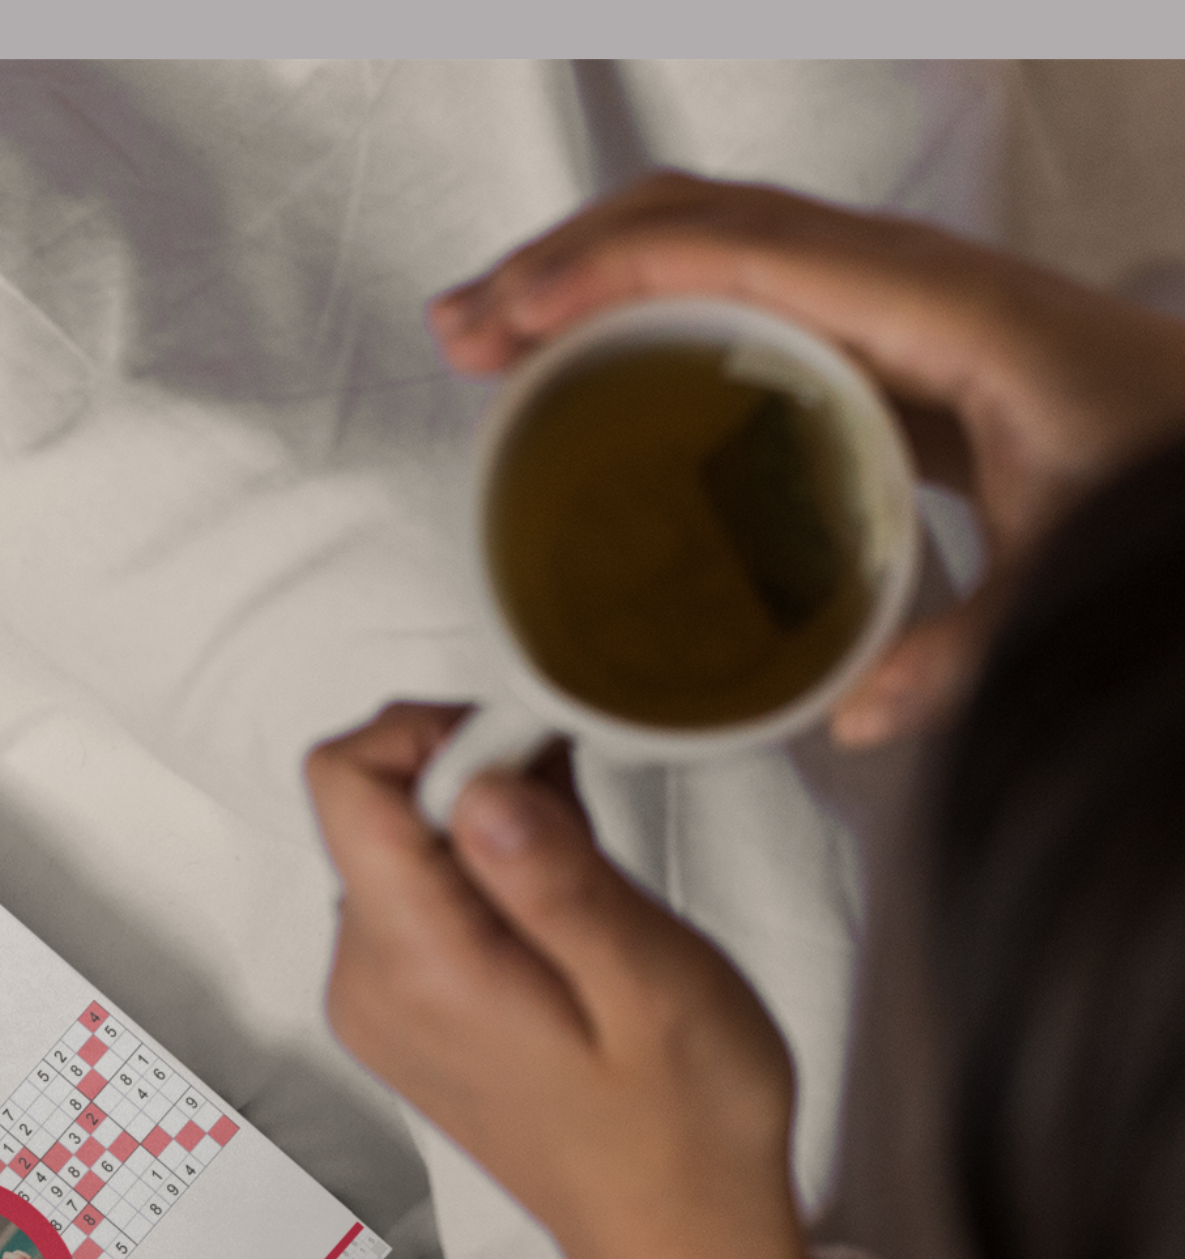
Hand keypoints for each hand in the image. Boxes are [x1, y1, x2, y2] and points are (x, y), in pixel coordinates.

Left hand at [307, 703, 841, 1258]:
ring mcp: (377, 999)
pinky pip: (418, 897)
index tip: (532, 746)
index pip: (346, 780)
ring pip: (398, 844)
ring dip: (488, 826)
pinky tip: (564, 910)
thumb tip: (476, 780)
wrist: (675, 1236)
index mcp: (415, 966)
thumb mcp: (651, 986)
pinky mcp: (405, 1008)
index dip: (433, 729)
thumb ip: (553, 879)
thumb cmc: (685, 1122)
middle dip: (474, 775)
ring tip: (587, 879)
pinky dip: (485, 872)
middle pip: (371, 804)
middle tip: (584, 819)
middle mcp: (367, 980)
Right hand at [429, 173, 1184, 746]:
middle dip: (565, 262)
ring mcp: (889, 308)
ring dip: (595, 282)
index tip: (514, 318)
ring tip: (498, 347)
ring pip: (715, 252)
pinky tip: (603, 380)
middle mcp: (909, 284)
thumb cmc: (1174, 475)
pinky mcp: (881, 349)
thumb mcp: (1083, 567)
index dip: (612, 270)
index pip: (746, 252)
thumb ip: (971, 648)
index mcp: (947, 313)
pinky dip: (652, 322)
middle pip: (703, 224)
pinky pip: (742, 303)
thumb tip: (844, 711)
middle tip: (465, 331)